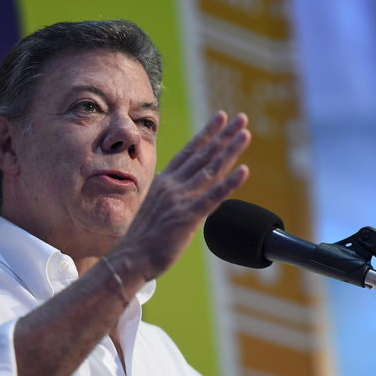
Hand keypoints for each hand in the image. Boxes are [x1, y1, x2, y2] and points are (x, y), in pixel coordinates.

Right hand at [116, 111, 249, 279]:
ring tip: (245, 134)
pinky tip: (244, 171)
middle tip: (241, 118)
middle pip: (204, 154)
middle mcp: (173, 185)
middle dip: (224, 134)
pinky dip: (229, 183)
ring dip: (230, 150)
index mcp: (165, 181)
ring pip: (210, 170)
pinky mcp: (188, 217)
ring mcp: (181, 200)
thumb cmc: (143, 237)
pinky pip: (213, 197)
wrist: (130, 259)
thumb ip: (165, 190)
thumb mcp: (154, 206)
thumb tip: (168, 177)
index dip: (207, 133)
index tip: (221, 117)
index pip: (190, 151)